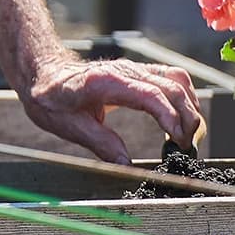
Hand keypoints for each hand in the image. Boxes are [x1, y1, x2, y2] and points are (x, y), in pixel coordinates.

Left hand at [21, 55, 205, 163]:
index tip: (179, 142)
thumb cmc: (52, 98)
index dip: (170, 117)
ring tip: (188, 137)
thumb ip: (100, 143)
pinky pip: (171, 78)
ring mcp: (134, 69)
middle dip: (188, 117)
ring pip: (177, 79)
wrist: (44, 73)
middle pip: (173, 86)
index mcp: (107, 81)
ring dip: (190, 106)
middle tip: (187, 148)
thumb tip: (127, 164)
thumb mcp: (69, 127)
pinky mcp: (139, 73)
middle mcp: (126, 71)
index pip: (151, 94)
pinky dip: (184, 98)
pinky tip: (183, 119)